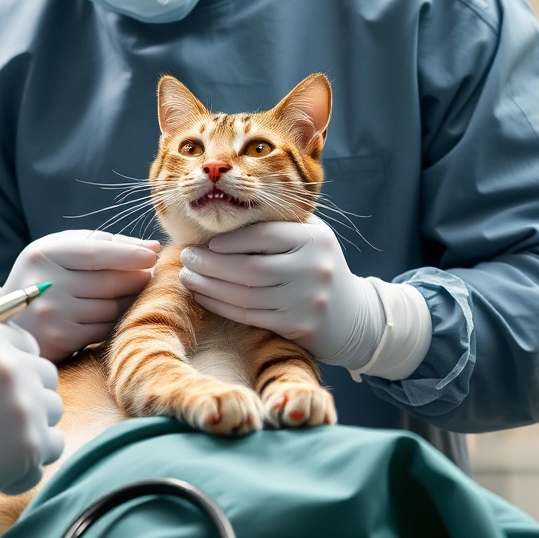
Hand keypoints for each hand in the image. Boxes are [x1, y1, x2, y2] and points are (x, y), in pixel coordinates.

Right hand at [0, 304, 63, 522]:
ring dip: (31, 427)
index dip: (15, 365)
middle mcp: (8, 364)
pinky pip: (50, 449)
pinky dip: (30, 462)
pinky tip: (0, 469)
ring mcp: (21, 405)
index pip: (26, 344)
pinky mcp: (27, 447)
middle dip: (27, 395)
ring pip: (52, 412)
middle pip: (45, 376)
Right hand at [6, 230, 160, 358]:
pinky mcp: (62, 340)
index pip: (95, 253)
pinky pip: (105, 328)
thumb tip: (152, 247)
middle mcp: (46, 284)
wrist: (9, 321)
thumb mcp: (61, 251)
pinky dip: (119, 321)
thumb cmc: (44, 278)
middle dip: (137, 278)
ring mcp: (53, 315)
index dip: (128, 254)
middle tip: (149, 275)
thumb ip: (104, 244)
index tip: (153, 255)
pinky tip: (121, 313)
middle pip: (109, 282)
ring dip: (133, 301)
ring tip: (136, 293)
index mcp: (44, 254)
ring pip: (111, 307)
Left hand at [178, 220, 382, 368]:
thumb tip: (227, 211)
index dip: (230, 240)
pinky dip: (220, 307)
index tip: (206, 242)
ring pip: (245, 295)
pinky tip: (203, 297)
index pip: (264, 235)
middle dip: (210, 264)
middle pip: (249, 268)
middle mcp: (313, 268)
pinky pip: (249, 316)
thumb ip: (280, 222)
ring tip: (187, 277)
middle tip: (185, 257)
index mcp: (314, 239)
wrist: (352, 315)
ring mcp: (306, 300)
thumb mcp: (312, 237)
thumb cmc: (319, 266)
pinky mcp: (297, 326)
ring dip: (208, 286)